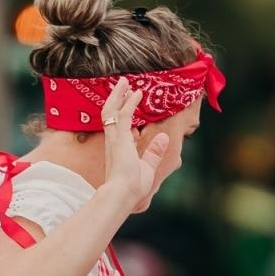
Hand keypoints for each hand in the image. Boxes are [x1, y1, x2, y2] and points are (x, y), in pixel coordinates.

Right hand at [101, 78, 171, 210]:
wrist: (123, 194)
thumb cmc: (133, 186)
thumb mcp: (148, 166)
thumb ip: (154, 152)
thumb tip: (164, 138)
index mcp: (118, 148)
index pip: (117, 125)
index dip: (122, 111)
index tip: (128, 101)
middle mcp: (113, 141)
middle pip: (110, 113)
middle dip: (116, 98)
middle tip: (123, 85)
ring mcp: (114, 138)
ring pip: (112, 109)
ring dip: (119, 95)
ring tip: (125, 82)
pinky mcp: (119, 138)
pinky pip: (121, 114)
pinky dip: (128, 102)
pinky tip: (136, 93)